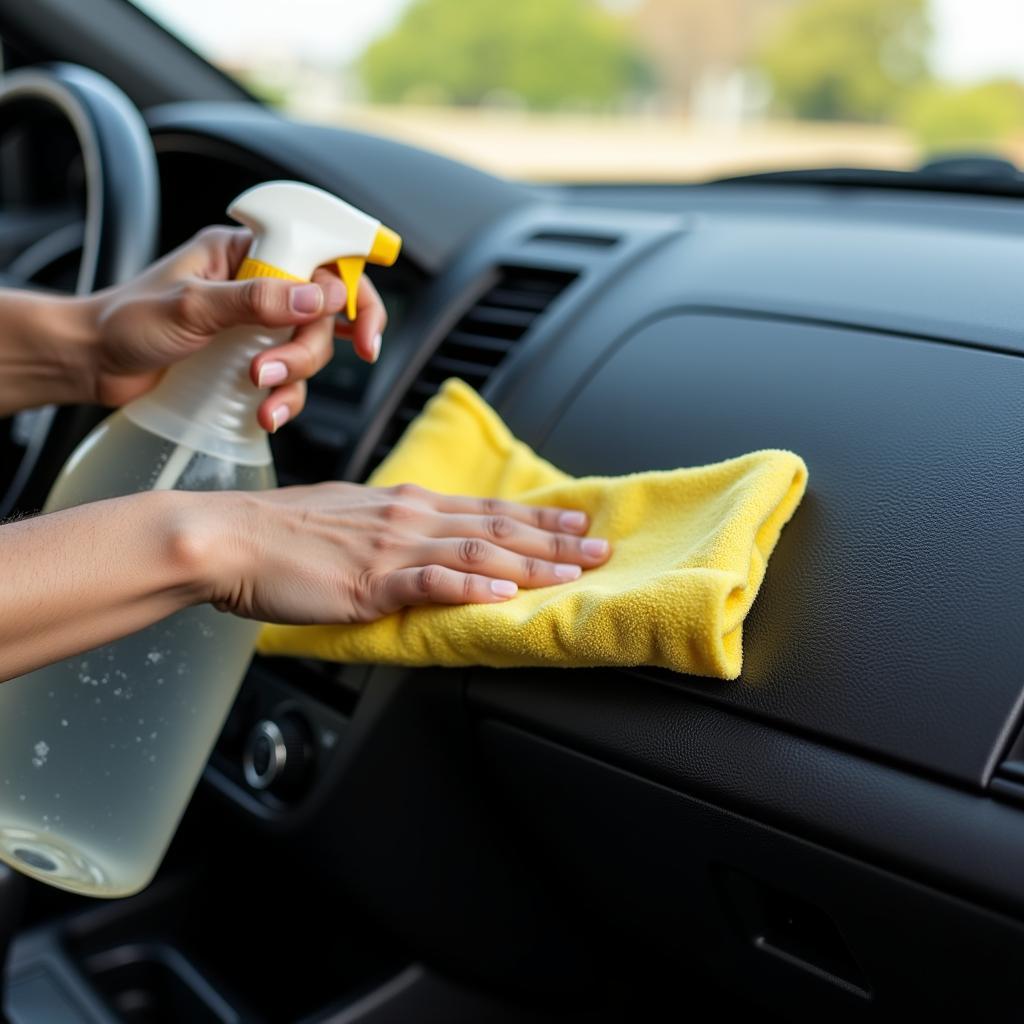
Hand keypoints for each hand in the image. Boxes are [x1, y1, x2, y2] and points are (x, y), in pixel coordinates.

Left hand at [84, 226, 388, 430]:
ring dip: (295, 379)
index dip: (352, 291)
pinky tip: (264, 415)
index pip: (320, 256)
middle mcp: (257, 285)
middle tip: (274, 372)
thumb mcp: (190, 307)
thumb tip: (319, 296)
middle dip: (308, 350)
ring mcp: (255, 326)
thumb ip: (255, 300)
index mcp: (245, 252)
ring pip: (310, 351)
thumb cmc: (124, 322)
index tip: (364, 333)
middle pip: (322, 314)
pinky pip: (289, 380)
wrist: (90, 365)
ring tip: (260, 397)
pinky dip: (285, 400)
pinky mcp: (249, 361)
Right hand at [197, 483, 611, 622]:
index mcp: (404, 504)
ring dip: (532, 562)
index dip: (536, 517)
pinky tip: (504, 594)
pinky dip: (471, 586)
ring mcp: (392, 547)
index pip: (485, 509)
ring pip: (478, 551)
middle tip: (600, 547)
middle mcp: (408, 517)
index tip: (576, 521)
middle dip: (554, 539)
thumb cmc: (281, 532)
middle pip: (496, 526)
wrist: (230, 537)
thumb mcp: (348, 517)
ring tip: (574, 571)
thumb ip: (390, 529)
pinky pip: (430, 581)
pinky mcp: (370, 578)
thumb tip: (418, 541)